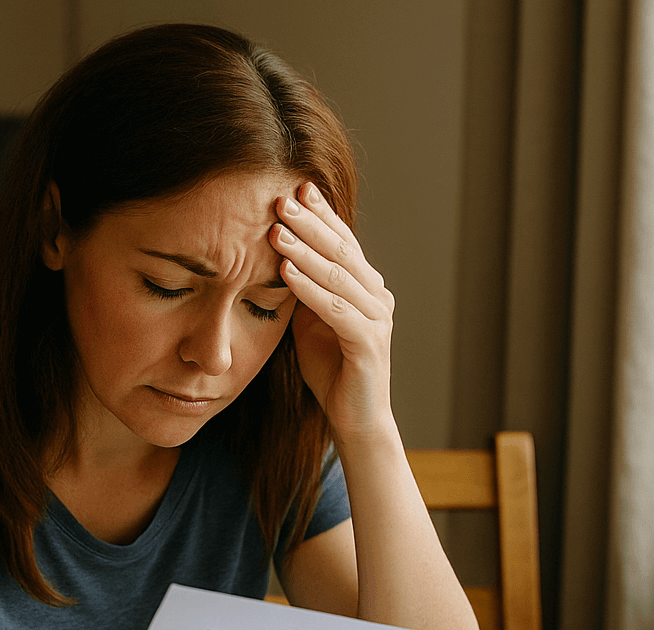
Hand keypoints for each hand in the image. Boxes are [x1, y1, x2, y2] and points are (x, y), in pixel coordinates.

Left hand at [272, 182, 396, 443]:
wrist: (354, 419)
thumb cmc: (331, 370)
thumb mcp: (311, 320)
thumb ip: (303, 288)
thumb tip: (277, 254)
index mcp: (366, 286)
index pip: (342, 241)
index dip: (320, 214)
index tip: (295, 187)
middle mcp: (378, 295)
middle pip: (341, 250)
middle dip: (310, 222)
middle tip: (280, 198)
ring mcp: (378, 318)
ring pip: (338, 275)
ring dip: (304, 250)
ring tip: (276, 229)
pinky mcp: (369, 343)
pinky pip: (335, 308)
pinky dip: (309, 288)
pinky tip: (286, 271)